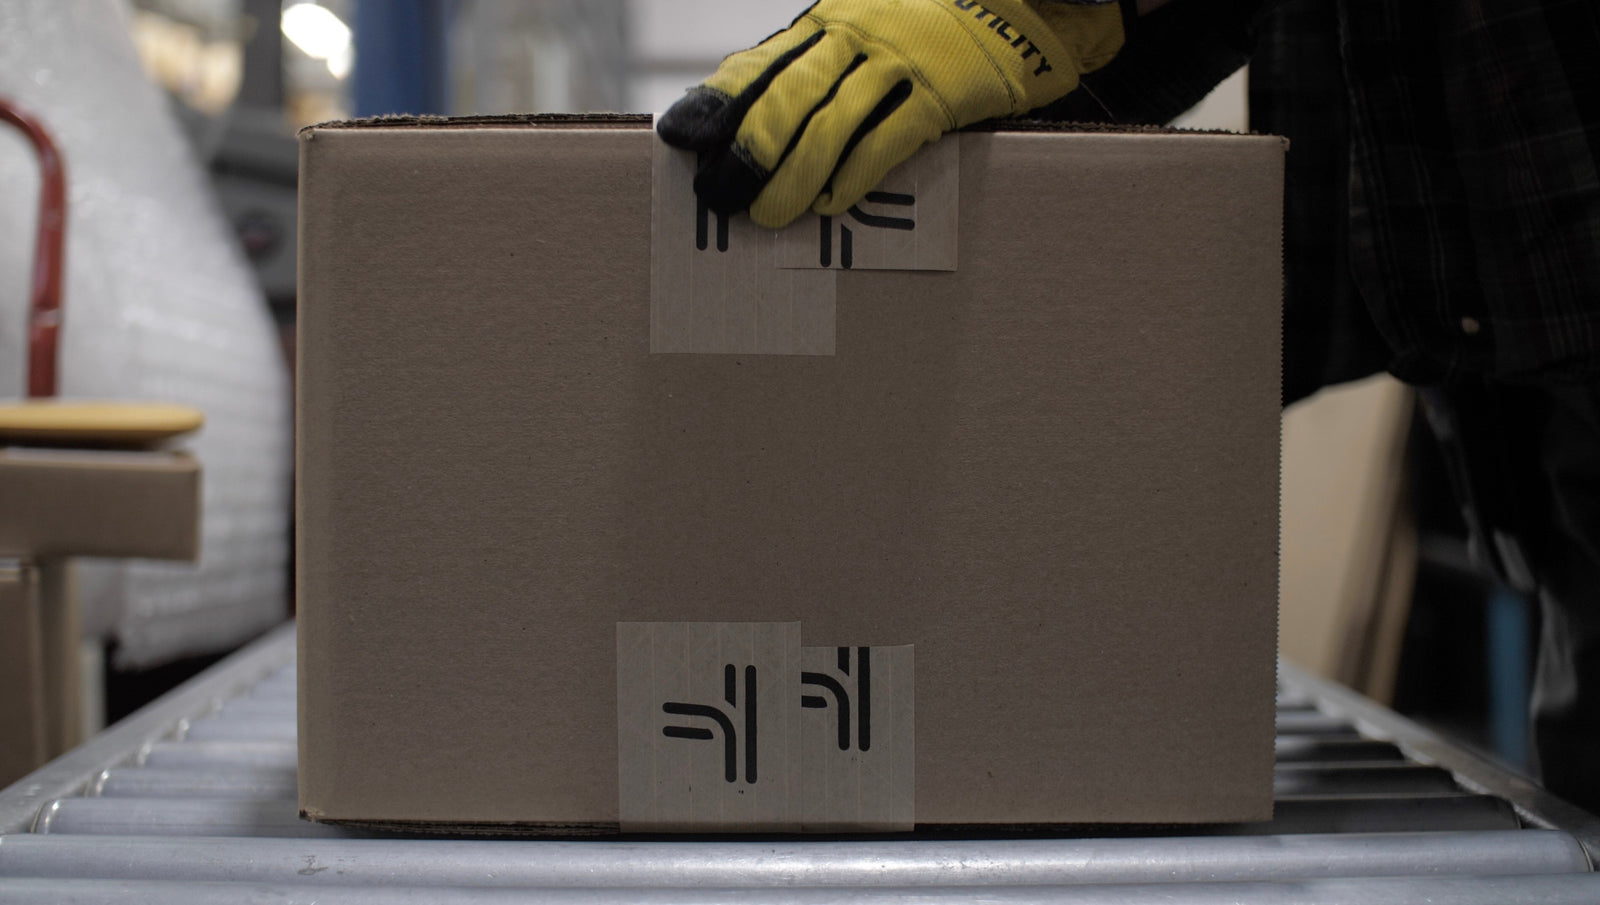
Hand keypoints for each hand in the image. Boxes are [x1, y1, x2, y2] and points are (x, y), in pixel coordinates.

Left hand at [657, 0, 1125, 227]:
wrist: (1018, 2)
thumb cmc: (926, 29)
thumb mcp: (862, 28)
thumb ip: (813, 63)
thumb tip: (744, 115)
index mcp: (828, 21)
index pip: (760, 64)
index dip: (717, 101)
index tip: (679, 137)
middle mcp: (856, 35)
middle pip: (787, 97)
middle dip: (747, 150)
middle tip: (719, 196)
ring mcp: (900, 61)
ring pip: (832, 124)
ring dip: (794, 176)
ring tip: (768, 215)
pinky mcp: (941, 91)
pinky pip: (891, 138)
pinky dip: (857, 173)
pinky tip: (832, 203)